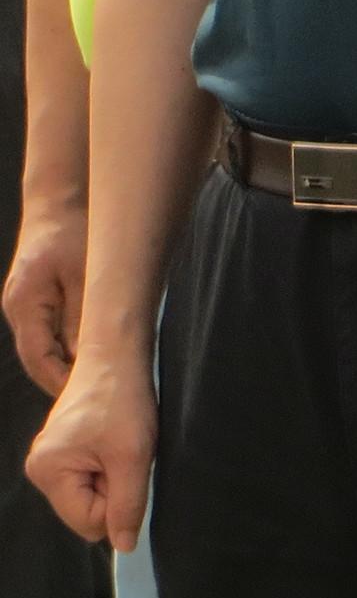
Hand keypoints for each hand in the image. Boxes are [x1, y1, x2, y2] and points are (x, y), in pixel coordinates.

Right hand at [5, 198, 88, 392]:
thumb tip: (86, 354)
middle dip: (62, 378)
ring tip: (96, 378)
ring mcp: (24, 307)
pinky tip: (90, 351)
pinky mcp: (36, 301)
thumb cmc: (73, 231)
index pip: (37, 357)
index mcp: (25, 304)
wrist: (58, 203)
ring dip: (65, 363)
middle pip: (37, 358)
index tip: (85, 393)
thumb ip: (82, 315)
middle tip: (94, 393)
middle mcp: (18, 310)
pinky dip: (66, 346)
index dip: (59, 379)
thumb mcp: (83, 274)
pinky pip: (48, 333)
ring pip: (43, 348)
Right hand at [25, 349, 156, 546]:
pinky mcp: (66, 448)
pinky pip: (92, 474)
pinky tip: (116, 439)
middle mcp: (40, 468)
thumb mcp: (133, 456)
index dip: (117, 503)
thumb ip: (127, 505)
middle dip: (114, 486)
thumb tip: (123, 546)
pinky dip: (111, 462)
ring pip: (92, 492)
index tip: (127, 466)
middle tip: (125, 452)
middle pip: (87, 508)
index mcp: (46, 472)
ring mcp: (51, 458)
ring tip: (121, 443)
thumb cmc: (122, 399)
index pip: (87, 521)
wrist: (118, 355)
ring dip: (115, 473)